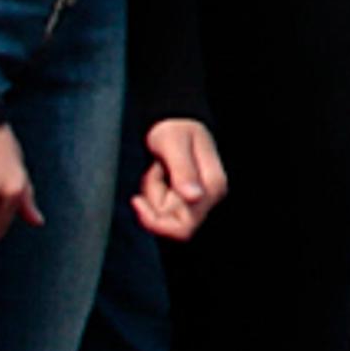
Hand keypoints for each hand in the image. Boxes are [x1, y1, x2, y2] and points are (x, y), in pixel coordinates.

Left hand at [131, 119, 227, 241]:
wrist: (175, 122)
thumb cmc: (175, 129)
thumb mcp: (173, 143)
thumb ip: (183, 170)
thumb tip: (194, 198)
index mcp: (212, 186)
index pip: (184, 227)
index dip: (156, 220)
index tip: (137, 200)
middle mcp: (209, 197)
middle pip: (170, 222)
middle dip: (153, 202)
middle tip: (152, 174)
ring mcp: (197, 199)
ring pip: (164, 215)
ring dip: (152, 193)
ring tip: (157, 168)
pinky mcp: (186, 199)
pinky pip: (162, 209)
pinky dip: (153, 192)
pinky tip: (158, 173)